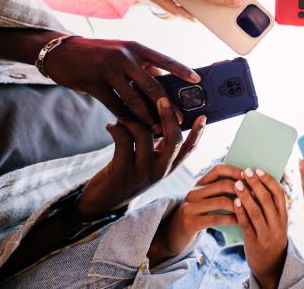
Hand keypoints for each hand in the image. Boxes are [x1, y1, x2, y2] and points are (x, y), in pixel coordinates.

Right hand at [44, 37, 196, 130]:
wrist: (61, 52)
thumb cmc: (99, 54)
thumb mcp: (123, 52)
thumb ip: (142, 66)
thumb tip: (165, 83)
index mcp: (135, 48)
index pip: (164, 59)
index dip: (181, 70)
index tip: (197, 80)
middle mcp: (124, 57)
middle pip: (151, 85)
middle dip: (166, 105)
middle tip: (179, 119)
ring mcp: (108, 70)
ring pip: (133, 99)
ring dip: (146, 117)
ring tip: (157, 129)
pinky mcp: (93, 84)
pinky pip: (114, 106)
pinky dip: (124, 118)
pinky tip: (132, 127)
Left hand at [78, 102, 204, 220]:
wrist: (100, 205)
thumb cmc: (123, 178)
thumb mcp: (146, 166)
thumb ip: (158, 149)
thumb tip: (165, 122)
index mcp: (167, 168)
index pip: (189, 150)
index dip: (198, 133)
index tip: (203, 116)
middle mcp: (159, 171)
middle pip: (173, 139)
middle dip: (168, 116)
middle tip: (162, 99)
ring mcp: (141, 173)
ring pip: (144, 134)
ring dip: (131, 120)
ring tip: (122, 119)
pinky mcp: (122, 172)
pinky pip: (123, 140)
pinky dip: (116, 128)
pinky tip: (111, 127)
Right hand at [148, 164, 242, 263]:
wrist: (174, 234)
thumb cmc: (198, 215)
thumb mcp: (205, 200)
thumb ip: (220, 191)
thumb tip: (248, 182)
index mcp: (198, 184)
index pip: (218, 169)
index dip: (234, 170)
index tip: (249, 174)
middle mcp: (193, 192)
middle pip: (222, 185)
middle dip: (241, 188)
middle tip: (256, 194)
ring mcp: (190, 207)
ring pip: (220, 201)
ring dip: (239, 204)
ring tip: (252, 208)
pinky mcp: (191, 223)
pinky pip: (216, 218)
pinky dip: (231, 219)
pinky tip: (241, 221)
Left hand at [234, 168, 288, 288]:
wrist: (271, 264)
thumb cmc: (271, 235)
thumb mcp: (277, 220)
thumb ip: (271, 204)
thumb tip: (257, 180)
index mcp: (284, 215)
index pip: (279, 193)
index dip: (268, 180)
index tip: (258, 170)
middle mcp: (278, 224)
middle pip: (267, 200)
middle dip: (255, 184)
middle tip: (245, 171)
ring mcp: (267, 234)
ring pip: (256, 212)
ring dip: (245, 196)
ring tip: (236, 184)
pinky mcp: (255, 242)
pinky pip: (246, 225)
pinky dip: (240, 212)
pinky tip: (234, 202)